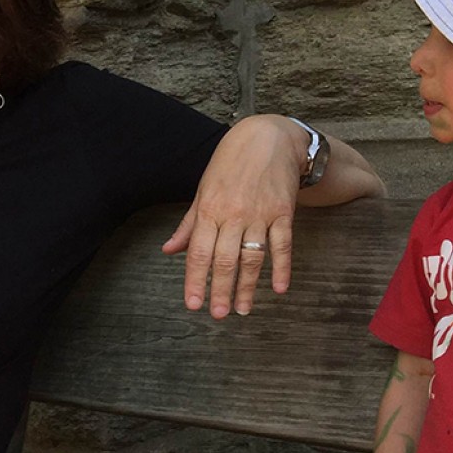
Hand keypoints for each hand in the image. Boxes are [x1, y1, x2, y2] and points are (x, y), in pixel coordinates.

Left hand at [162, 115, 302, 318]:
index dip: (195, 281)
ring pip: (252, 257)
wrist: (266, 138)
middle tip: (218, 315)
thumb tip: (169, 251)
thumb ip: (188, 225)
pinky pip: (282, 244)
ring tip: (244, 310)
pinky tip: (279, 288)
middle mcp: (232, 215)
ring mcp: (259, 214)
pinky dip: (282, 268)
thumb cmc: (228, 166)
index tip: (193, 305)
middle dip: (221, 291)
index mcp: (208, 211)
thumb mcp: (202, 192)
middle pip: (225, 260)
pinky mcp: (283, 212)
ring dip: (248, 286)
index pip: (198, 253)